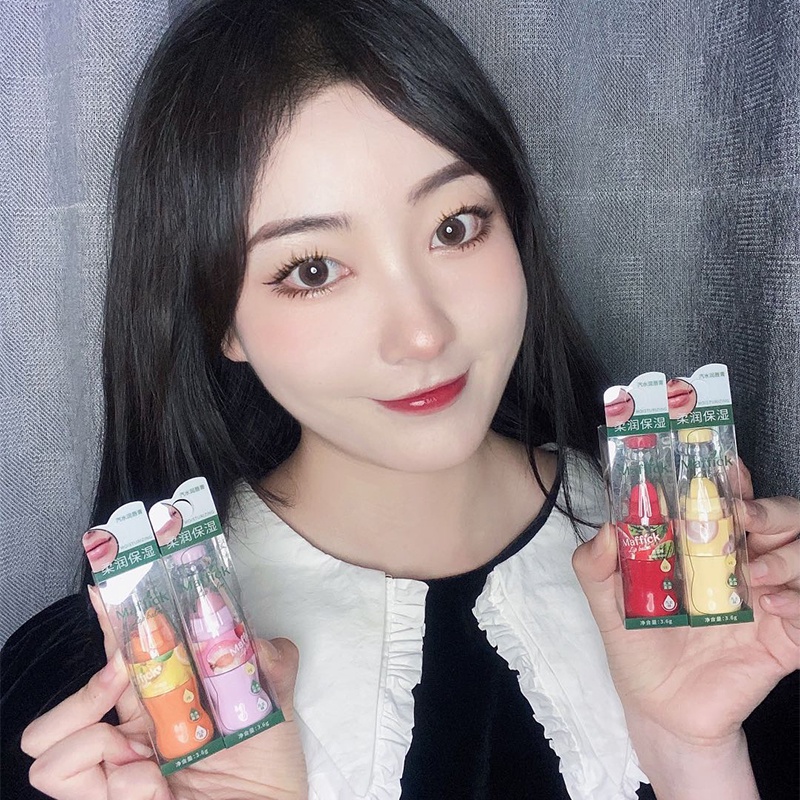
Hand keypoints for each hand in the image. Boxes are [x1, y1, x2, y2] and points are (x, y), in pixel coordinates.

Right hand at [21, 588, 307, 799]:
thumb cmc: (265, 766)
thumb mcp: (272, 703)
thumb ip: (270, 660)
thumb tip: (249, 632)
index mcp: (159, 702)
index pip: (120, 655)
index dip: (110, 622)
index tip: (106, 592)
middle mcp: (128, 734)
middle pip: (62, 705)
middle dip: (86, 690)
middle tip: (125, 689)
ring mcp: (113, 772)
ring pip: (45, 745)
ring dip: (97, 742)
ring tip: (148, 760)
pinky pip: (72, 780)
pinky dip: (121, 782)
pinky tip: (156, 789)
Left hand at [572, 461, 798, 795]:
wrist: (659, 711)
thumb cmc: (637, 648)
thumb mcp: (605, 604)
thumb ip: (595, 565)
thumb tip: (607, 527)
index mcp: (702, 550)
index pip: (728, 502)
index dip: (732, 480)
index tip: (724, 468)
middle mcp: (740, 566)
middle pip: (781, 519)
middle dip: (771, 509)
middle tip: (745, 515)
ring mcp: (767, 601)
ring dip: (787, 553)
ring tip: (752, 574)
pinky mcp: (785, 640)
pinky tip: (771, 606)